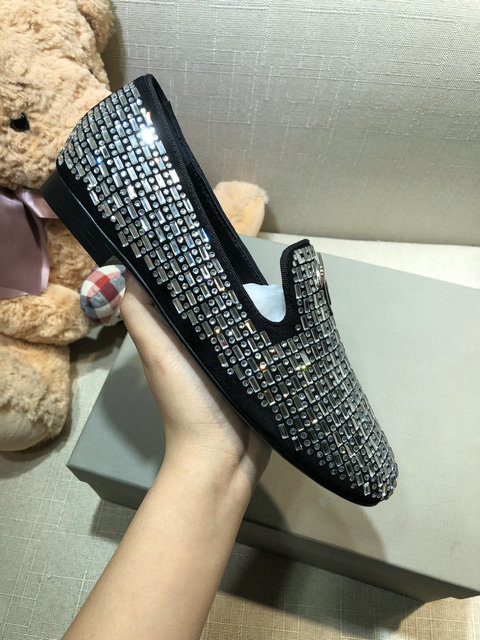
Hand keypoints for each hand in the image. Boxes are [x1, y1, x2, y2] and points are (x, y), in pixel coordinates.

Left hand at [120, 271, 270, 488]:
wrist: (225, 457)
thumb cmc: (188, 403)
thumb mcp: (160, 356)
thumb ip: (144, 320)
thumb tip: (126, 271)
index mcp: (177, 338)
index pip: (178, 294)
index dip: (182, 267)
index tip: (194, 237)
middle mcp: (203, 344)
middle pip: (212, 304)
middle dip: (223, 280)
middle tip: (240, 250)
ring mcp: (232, 358)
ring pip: (241, 319)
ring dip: (251, 301)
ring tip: (268, 271)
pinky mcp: (257, 370)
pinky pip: (263, 340)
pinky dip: (270, 325)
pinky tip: (284, 305)